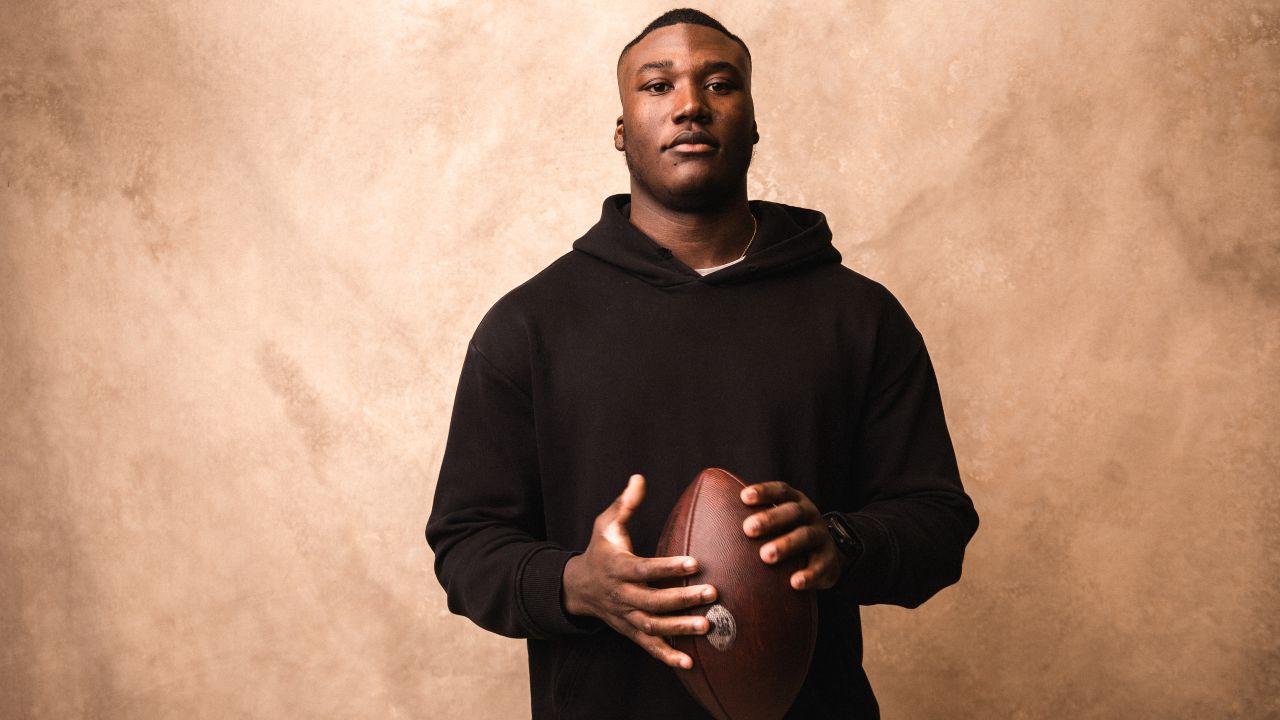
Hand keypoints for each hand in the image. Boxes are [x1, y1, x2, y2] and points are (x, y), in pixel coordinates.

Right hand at [562, 474, 717, 669]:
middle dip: (683, 598)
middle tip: (712, 593)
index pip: (645, 569)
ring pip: (653, 626)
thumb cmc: (600, 550)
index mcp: (617, 567)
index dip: (669, 567)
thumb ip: (624, 503)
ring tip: (707, 624)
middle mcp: (621, 595)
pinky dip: (668, 657)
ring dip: (680, 628)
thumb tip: (639, 478)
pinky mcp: (630, 631)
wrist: (579, 587)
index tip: (695, 562)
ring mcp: (626, 616)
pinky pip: (649, 647)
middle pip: (653, 600)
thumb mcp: (606, 524)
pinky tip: (690, 662)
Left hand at [740, 481, 840, 590]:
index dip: (764, 492)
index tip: (744, 497)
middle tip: (748, 529)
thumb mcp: (777, 521)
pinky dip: (808, 575)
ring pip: (805, 537)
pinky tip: (794, 582)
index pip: (780, 490)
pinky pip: (821, 566)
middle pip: (792, 512)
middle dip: (771, 519)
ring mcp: (821, 537)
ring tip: (766, 556)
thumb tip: (704, 515)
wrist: (827, 555)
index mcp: (794, 501)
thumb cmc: (787, 535)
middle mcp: (809, 515)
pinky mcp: (829, 561)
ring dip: (786, 544)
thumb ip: (752, 517)